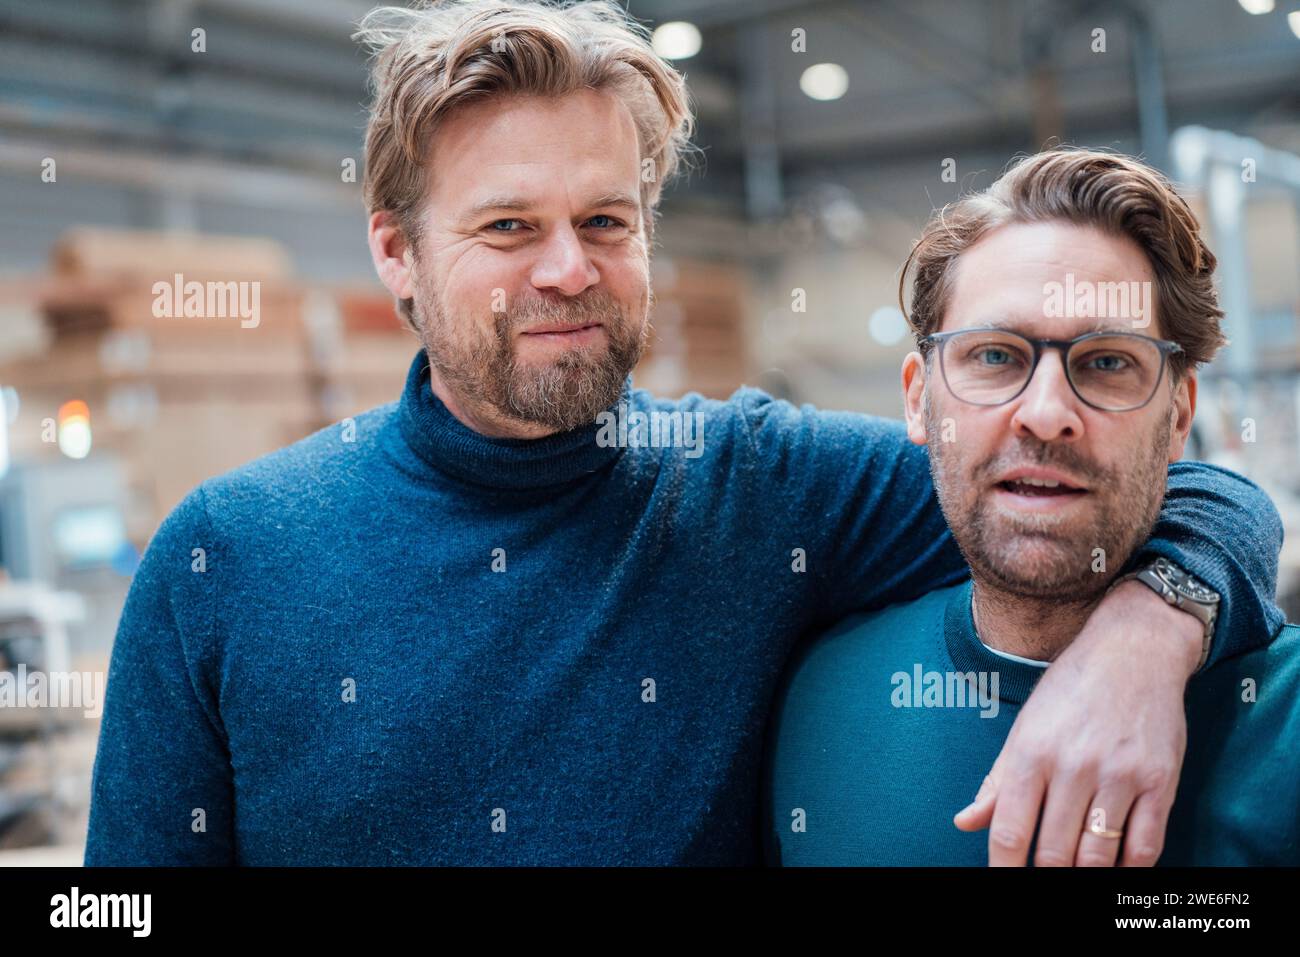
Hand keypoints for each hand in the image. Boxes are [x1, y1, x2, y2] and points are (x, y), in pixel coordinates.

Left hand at [953, 580, 1200, 865]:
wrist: (1134, 649)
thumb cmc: (1072, 688)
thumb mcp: (1025, 726)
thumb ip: (997, 780)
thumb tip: (964, 822)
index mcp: (1032, 752)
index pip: (1010, 831)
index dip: (1003, 869)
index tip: (1002, 882)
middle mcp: (1073, 765)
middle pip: (1053, 853)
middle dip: (1046, 875)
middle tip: (1044, 875)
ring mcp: (1120, 775)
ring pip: (1098, 857)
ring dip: (1084, 876)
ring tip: (1076, 874)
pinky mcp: (1160, 781)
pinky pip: (1144, 847)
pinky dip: (1128, 870)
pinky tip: (1115, 870)